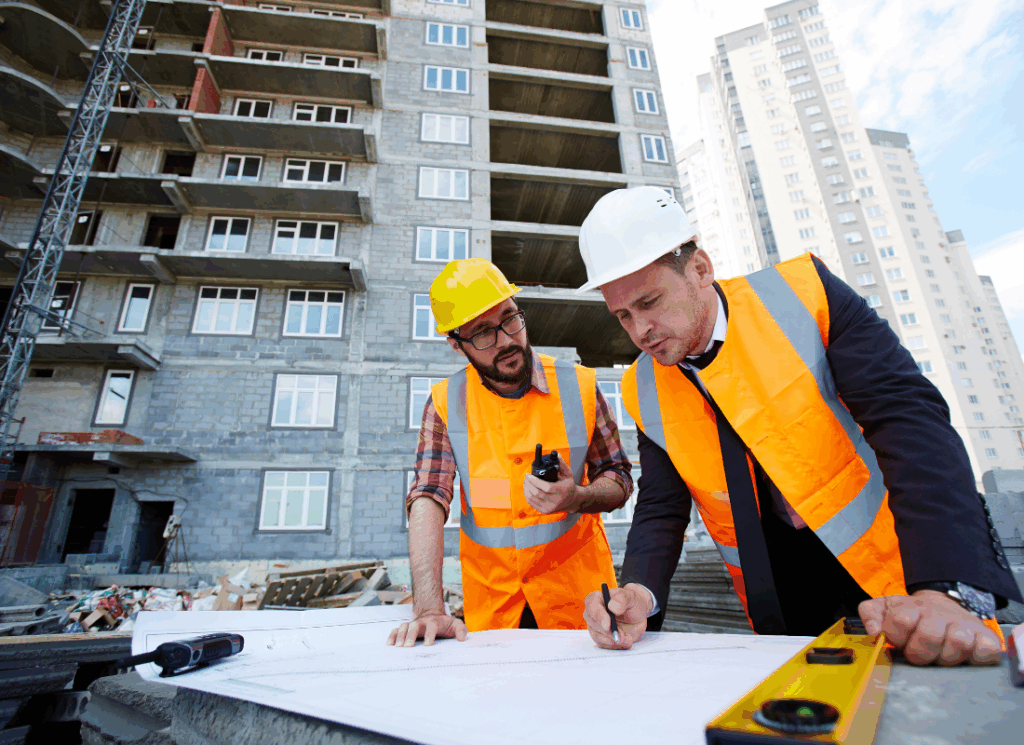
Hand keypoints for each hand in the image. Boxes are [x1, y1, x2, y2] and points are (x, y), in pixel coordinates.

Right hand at [386, 611, 467, 647]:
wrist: (434, 615)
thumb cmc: (445, 624)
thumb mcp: (456, 624)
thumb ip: (461, 630)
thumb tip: (462, 639)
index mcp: (435, 621)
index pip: (432, 625)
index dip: (430, 634)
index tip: (428, 645)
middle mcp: (422, 622)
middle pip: (415, 624)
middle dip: (410, 634)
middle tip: (408, 646)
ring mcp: (413, 624)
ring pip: (404, 626)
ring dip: (400, 635)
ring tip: (398, 647)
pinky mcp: (406, 628)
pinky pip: (397, 630)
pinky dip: (392, 635)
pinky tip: (390, 644)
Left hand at [523, 455, 577, 513]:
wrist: (572, 501)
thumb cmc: (569, 486)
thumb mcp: (568, 474)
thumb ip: (562, 465)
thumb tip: (557, 455)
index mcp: (561, 491)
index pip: (546, 487)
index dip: (535, 481)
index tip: (529, 475)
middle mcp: (555, 501)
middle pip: (537, 493)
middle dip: (528, 484)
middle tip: (526, 477)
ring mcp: (549, 508)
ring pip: (532, 499)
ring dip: (526, 489)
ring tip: (526, 482)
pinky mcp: (545, 511)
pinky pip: (532, 504)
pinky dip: (527, 496)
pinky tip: (527, 490)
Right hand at [583, 583, 650, 649]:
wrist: (637, 615)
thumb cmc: (631, 603)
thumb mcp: (630, 597)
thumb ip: (622, 599)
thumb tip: (612, 606)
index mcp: (596, 599)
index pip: (592, 608)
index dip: (599, 617)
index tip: (608, 626)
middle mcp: (592, 613)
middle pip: (594, 625)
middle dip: (609, 632)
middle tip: (623, 636)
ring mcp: (595, 626)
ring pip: (598, 637)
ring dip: (613, 640)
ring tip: (628, 638)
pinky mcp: (601, 637)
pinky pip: (604, 645)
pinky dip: (616, 645)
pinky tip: (626, 641)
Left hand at [858, 591, 1001, 665]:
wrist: (945, 604)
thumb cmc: (914, 615)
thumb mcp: (886, 608)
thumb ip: (870, 614)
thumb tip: (873, 630)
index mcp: (911, 608)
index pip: (901, 620)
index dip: (897, 636)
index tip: (898, 641)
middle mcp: (939, 614)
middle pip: (929, 635)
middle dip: (920, 652)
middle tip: (919, 653)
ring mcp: (965, 625)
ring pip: (958, 643)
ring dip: (946, 656)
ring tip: (940, 655)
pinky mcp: (986, 638)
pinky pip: (985, 651)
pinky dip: (977, 658)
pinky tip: (965, 656)